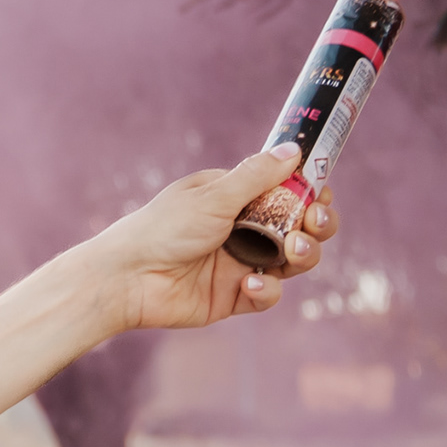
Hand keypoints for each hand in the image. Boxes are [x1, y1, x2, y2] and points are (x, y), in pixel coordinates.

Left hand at [96, 142, 341, 332]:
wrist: (126, 279)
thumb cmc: (162, 229)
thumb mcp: (214, 196)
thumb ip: (257, 176)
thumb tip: (294, 149)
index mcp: (235, 199)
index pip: (288, 194)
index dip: (311, 195)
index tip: (321, 195)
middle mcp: (241, 230)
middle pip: (300, 228)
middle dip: (317, 225)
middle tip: (314, 223)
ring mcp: (238, 264)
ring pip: (292, 262)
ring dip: (303, 255)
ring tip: (293, 250)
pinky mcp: (232, 296)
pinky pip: (266, 294)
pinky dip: (265, 290)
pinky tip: (248, 284)